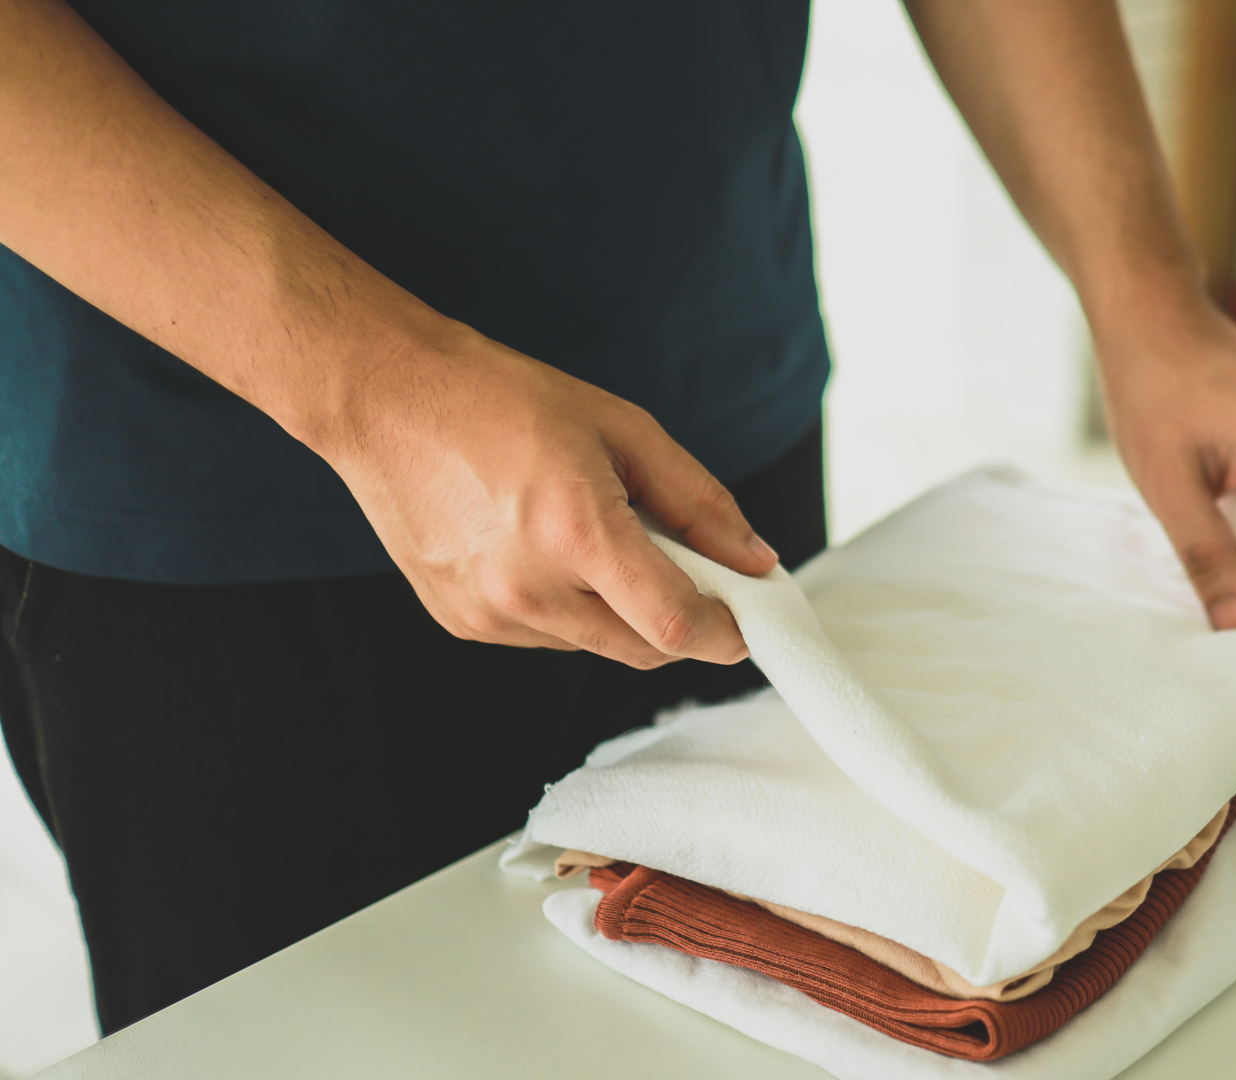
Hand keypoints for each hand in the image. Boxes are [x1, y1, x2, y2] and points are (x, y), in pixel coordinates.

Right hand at [317, 325, 778, 668]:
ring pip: (597, 645)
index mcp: (576, 534)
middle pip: (644, 650)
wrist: (386, 398)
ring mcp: (490, 614)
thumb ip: (699, 503)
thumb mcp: (623, 430)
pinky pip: (548, 636)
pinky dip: (572, 607)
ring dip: (623, 611)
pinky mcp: (462, 623)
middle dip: (682, 621)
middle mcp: (529, 589)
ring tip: (596, 534)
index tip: (748, 622)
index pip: (675, 627)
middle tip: (688, 568)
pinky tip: (546, 548)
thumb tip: (756, 562)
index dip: (727, 634)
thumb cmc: (504, 400)